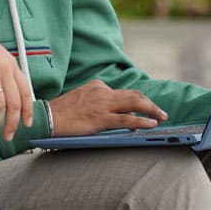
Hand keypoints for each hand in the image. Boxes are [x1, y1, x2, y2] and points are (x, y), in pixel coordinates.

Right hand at [0, 17, 33, 140]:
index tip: (26, 124)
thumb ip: (1, 72)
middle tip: (7, 136)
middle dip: (12, 124)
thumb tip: (4, 95)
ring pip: (0, 105)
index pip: (26, 91)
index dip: (27, 111)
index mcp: (10, 63)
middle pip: (15, 102)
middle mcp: (4, 67)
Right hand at [48, 80, 167, 136]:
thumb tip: (118, 112)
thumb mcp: (83, 99)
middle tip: (162, 112)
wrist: (48, 117)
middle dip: (150, 103)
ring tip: (162, 116)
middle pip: (133, 95)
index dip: (138, 100)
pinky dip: (141, 121)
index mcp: (97, 86)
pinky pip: (126, 119)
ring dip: (151, 109)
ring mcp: (102, 104)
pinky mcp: (100, 118)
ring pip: (134, 103)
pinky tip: (151, 123)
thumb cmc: (63, 111)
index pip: (124, 92)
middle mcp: (102, 91)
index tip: (147, 107)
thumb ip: (99, 102)